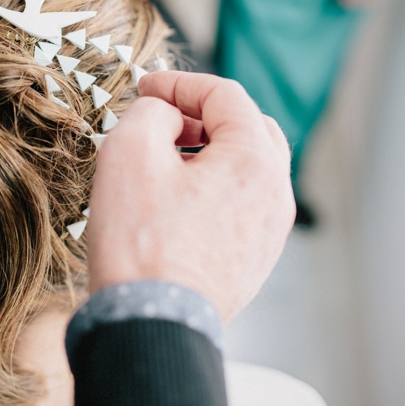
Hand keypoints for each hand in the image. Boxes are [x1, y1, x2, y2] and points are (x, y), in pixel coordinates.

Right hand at [87, 71, 294, 322]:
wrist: (150, 322)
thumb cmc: (140, 243)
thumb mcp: (129, 151)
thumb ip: (151, 111)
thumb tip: (166, 116)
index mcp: (255, 161)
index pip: (226, 95)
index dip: (181, 83)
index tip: (146, 87)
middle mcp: (275, 194)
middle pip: (249, 127)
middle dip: (203, 114)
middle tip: (161, 118)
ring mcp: (269, 231)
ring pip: (247, 167)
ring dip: (208, 150)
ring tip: (164, 159)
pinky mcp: (254, 259)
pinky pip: (240, 203)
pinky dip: (213, 185)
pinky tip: (174, 199)